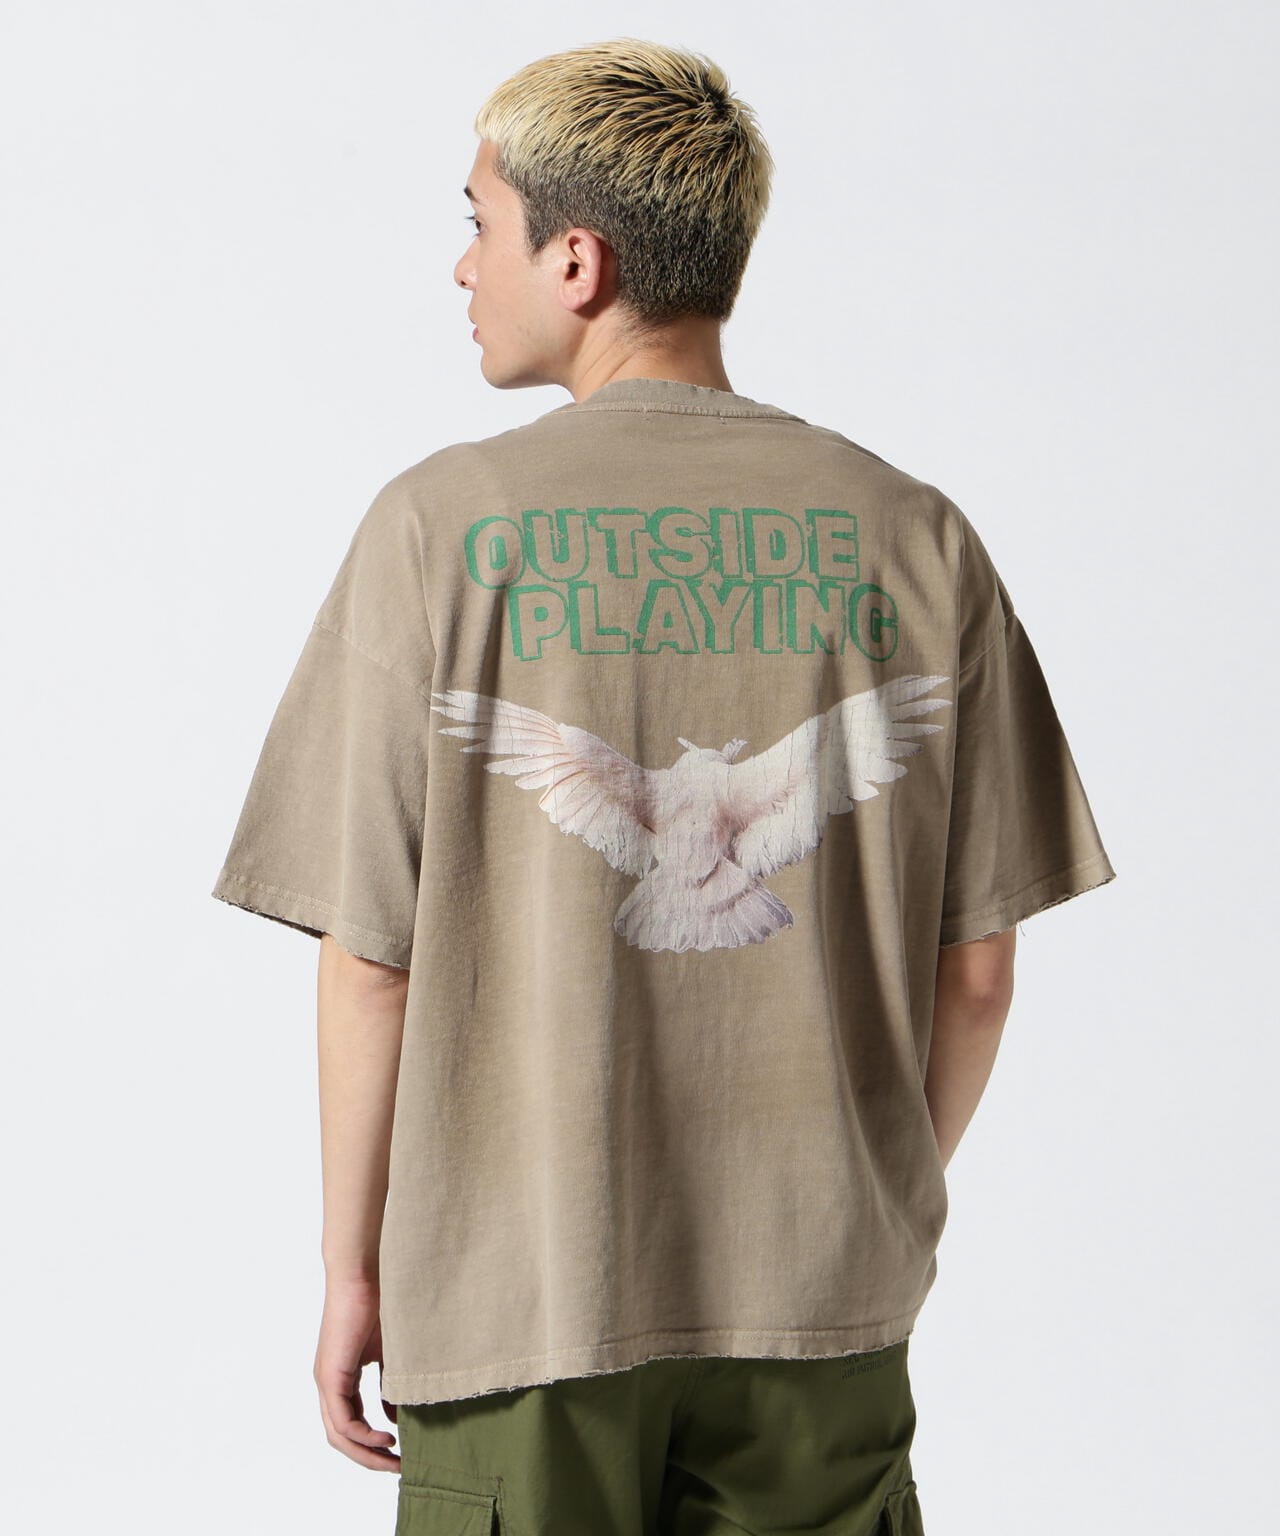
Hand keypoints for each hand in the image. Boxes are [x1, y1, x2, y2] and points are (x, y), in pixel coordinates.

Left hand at [314, 1275, 400, 1470]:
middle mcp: (329, 1383)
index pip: (352, 1424)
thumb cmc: (380, 1302)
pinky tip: (386, 1437)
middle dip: (371, 1458)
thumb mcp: (390, 1353)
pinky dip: (363, 1435)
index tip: (402, 1452)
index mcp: (341, 1377)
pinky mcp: (330, 1375)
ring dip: (366, 1454)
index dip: (374, 1444)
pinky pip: (342, 1421)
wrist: (365, 1273)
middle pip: (342, 1438)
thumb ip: (390, 1384)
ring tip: (394, 1460)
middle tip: (398, 1468)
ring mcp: (327, 1380)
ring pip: (339, 1435)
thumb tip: (395, 1417)